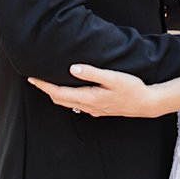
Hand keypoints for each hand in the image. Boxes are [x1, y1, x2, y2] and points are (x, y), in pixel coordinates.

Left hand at [28, 64, 160, 117]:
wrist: (146, 103)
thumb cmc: (132, 89)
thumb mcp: (113, 77)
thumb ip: (92, 73)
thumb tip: (73, 69)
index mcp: (88, 98)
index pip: (59, 93)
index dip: (44, 86)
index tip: (32, 78)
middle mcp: (88, 106)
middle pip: (60, 100)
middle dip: (47, 90)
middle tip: (36, 80)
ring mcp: (94, 109)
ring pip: (68, 104)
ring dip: (57, 95)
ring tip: (49, 84)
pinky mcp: (100, 109)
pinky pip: (78, 105)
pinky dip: (68, 98)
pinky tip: (71, 91)